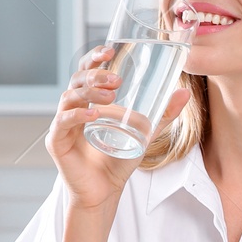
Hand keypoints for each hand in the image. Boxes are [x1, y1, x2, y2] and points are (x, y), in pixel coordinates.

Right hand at [47, 45, 192, 210]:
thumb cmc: (120, 160)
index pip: (87, 71)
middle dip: (95, 74)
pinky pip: (63, 122)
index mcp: (90, 100)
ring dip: (90, 92)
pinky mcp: (56, 142)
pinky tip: (94, 114)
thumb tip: (184, 93)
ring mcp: (62, 124)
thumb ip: (163, 114)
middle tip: (116, 80)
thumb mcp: (146, 133)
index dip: (95, 58)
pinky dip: (77, 115)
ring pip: (69, 97)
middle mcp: (73, 108)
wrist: (106, 191)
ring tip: (110, 97)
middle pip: (77, 80)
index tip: (110, 50)